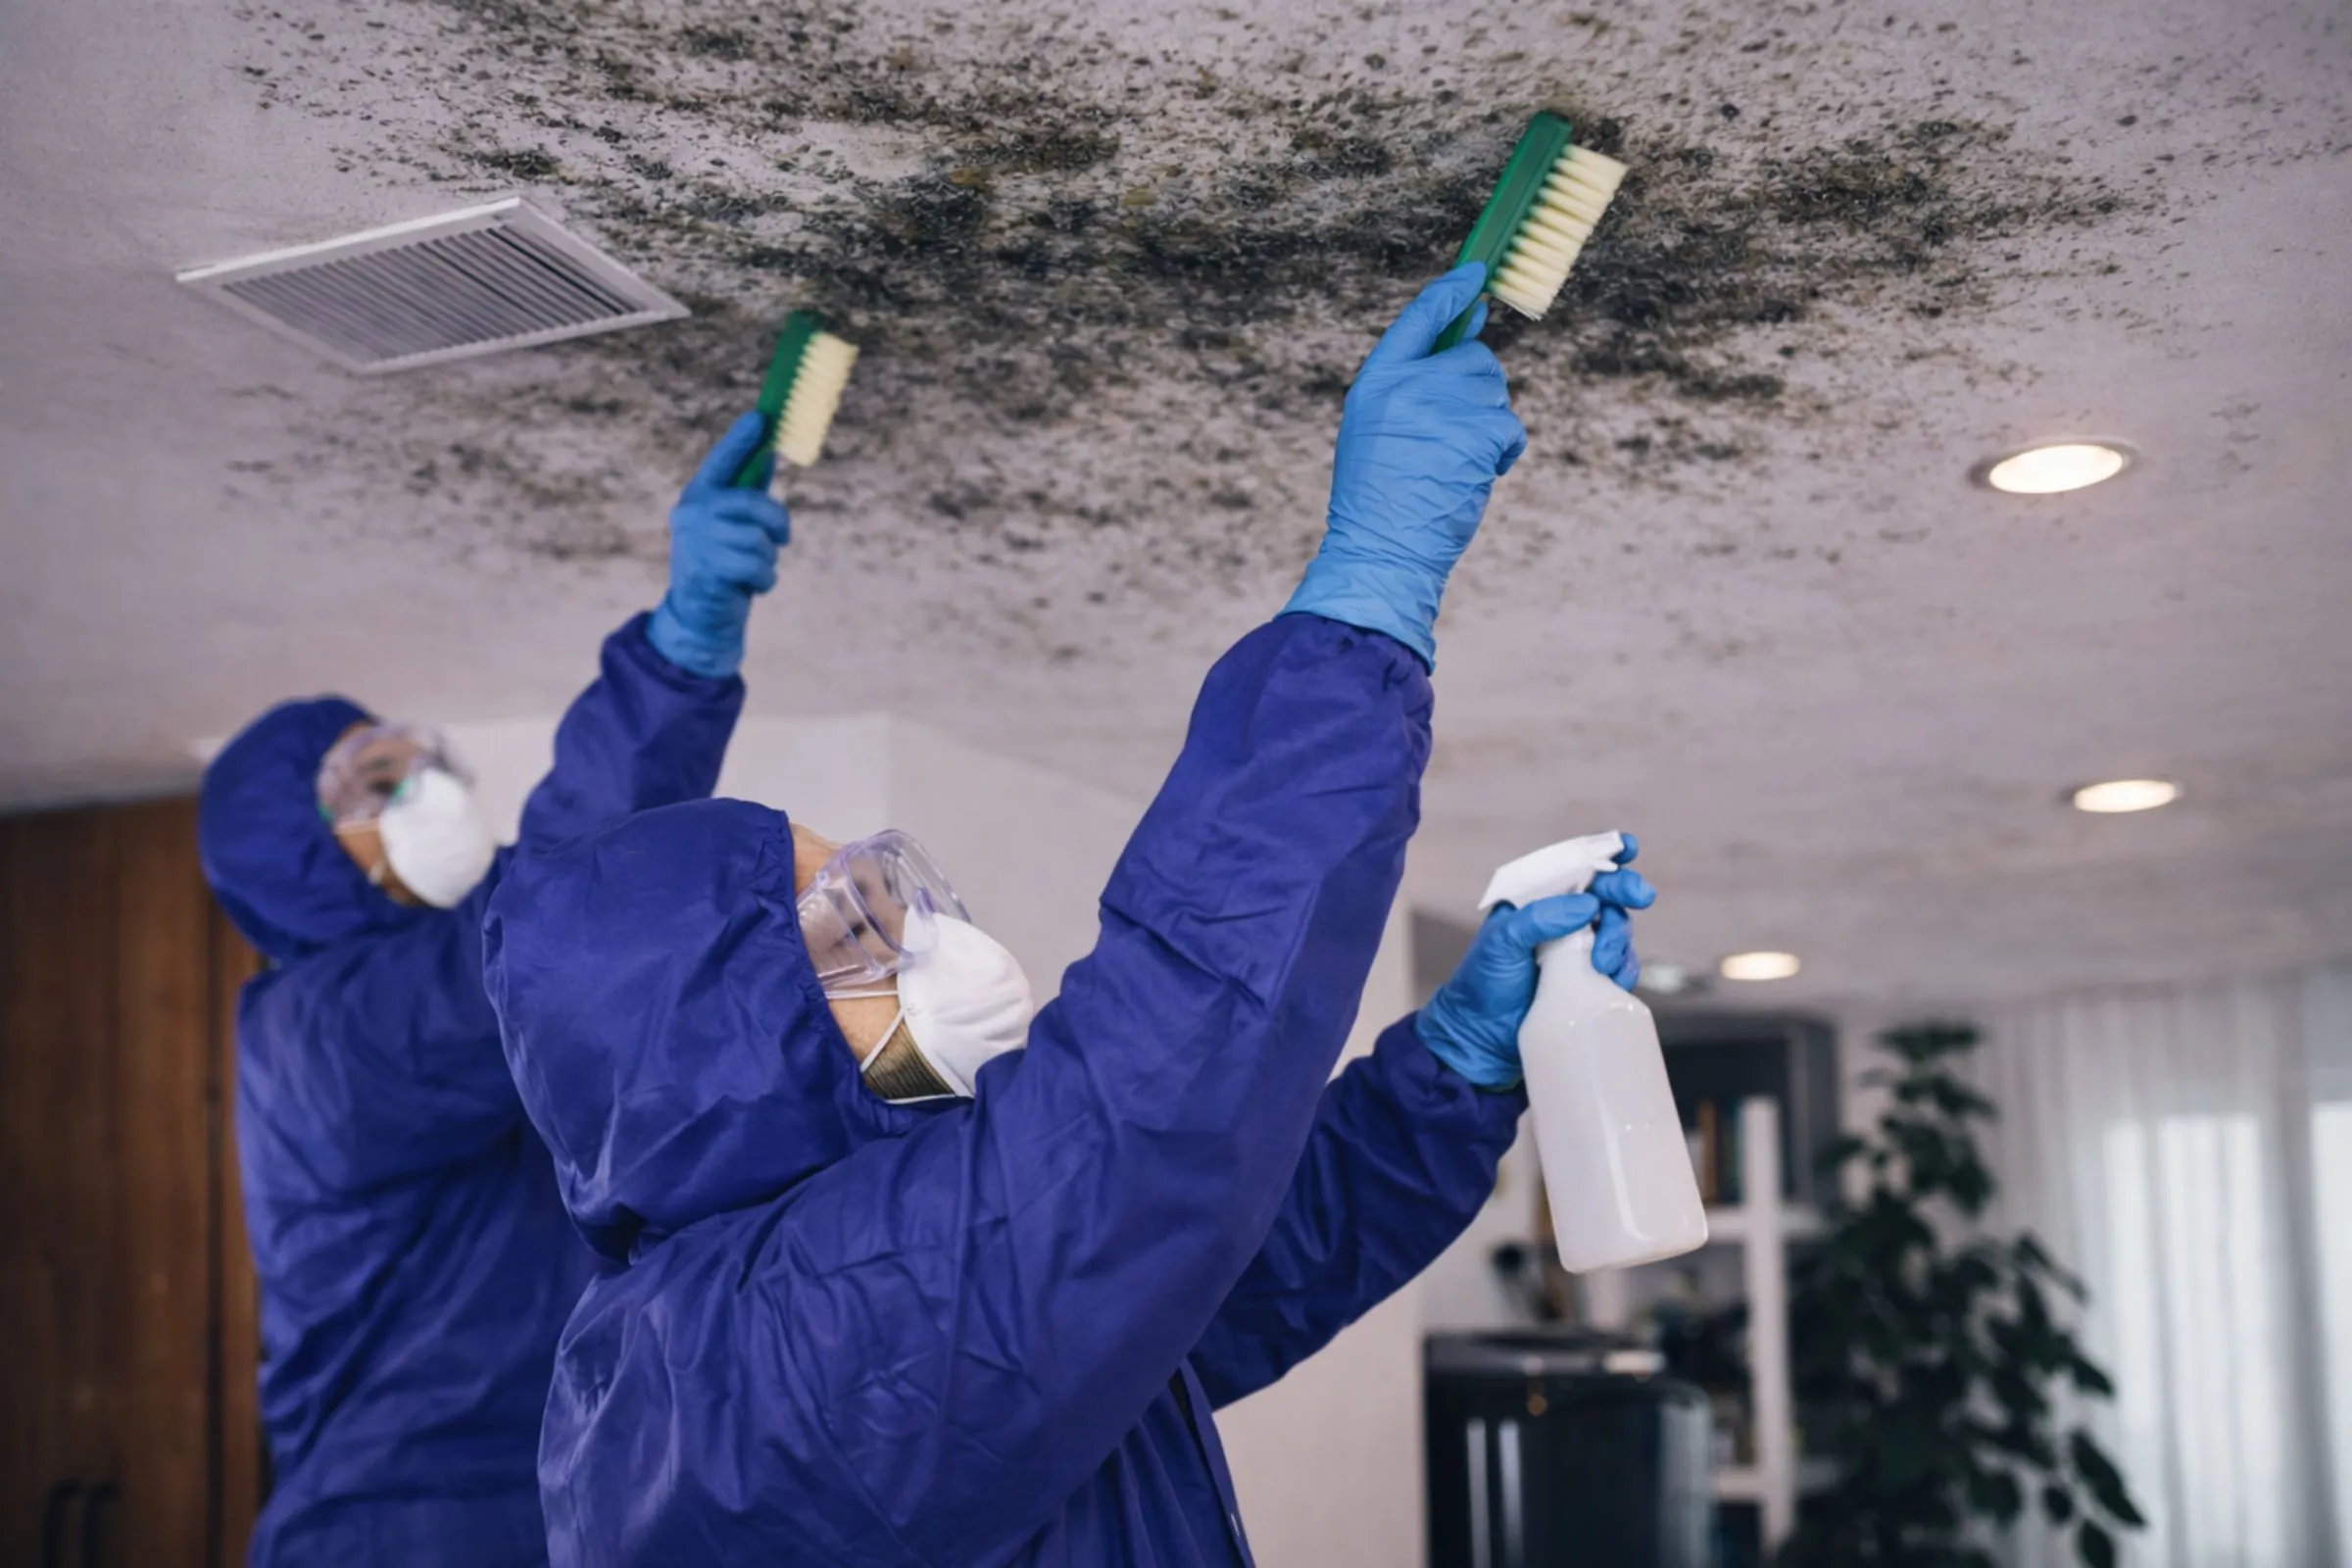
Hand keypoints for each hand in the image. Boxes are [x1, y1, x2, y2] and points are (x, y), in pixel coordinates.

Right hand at [646, 413, 791, 678]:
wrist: (700, 619)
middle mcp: (691, 513)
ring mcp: (695, 541)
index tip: (762, 417)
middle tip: (780, 539)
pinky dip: (765, 581)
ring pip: (760, 540)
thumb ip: (747, 495)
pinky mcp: (705, 570)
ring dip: (767, 561)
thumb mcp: (734, 528)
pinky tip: (747, 588)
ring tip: (750, 571)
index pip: (722, 462)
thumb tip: (768, 455)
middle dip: (777, 525)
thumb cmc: (723, 567)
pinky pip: (758, 567)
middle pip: (755, 504)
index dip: (741, 440)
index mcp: (698, 497)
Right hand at [1279, 263, 1528, 668]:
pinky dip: (1502, 452)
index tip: (1477, 272)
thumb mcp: (1378, 429)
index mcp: (1376, 382)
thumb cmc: (1380, 498)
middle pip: (1474, 358)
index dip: (1450, 292)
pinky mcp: (1477, 434)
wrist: (1383, 550)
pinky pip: (1510, 427)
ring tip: (1454, 465)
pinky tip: (1474, 476)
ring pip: (1496, 392)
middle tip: (1452, 438)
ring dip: (1488, 427)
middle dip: (1476, 393)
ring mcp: (1444, 407)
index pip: (1419, 320)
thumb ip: (1414, 382)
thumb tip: (1475, 326)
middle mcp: (1409, 385)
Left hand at [1417, 835, 1654, 1090]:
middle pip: (1607, 894)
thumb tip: (1589, 903)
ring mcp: (1579, 951)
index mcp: (1538, 901)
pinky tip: (1609, 977)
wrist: (1480, 1039)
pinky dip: (1624, 968)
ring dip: (1619, 939)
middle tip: (1640, 896)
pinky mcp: (1591, 982)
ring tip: (1600, 962)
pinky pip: (1622, 966)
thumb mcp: (1502, 943)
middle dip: (1626, 890)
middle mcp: (1562, 920)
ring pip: (1618, 930)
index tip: (1627, 848)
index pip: (1575, 867)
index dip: (1604, 853)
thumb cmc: (1482, 984)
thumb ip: (1540, 918)